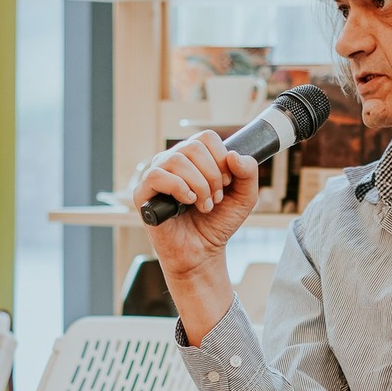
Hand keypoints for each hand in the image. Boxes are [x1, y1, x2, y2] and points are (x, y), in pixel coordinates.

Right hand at [132, 132, 260, 277]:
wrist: (202, 253)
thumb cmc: (217, 223)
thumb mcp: (244, 197)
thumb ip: (248, 172)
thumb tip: (233, 154)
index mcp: (194, 157)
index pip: (207, 138)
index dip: (221, 159)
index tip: (226, 183)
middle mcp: (173, 161)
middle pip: (193, 147)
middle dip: (212, 175)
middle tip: (216, 198)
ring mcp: (156, 176)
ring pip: (177, 160)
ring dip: (199, 185)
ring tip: (205, 206)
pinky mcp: (143, 193)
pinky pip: (156, 175)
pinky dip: (178, 188)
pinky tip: (188, 202)